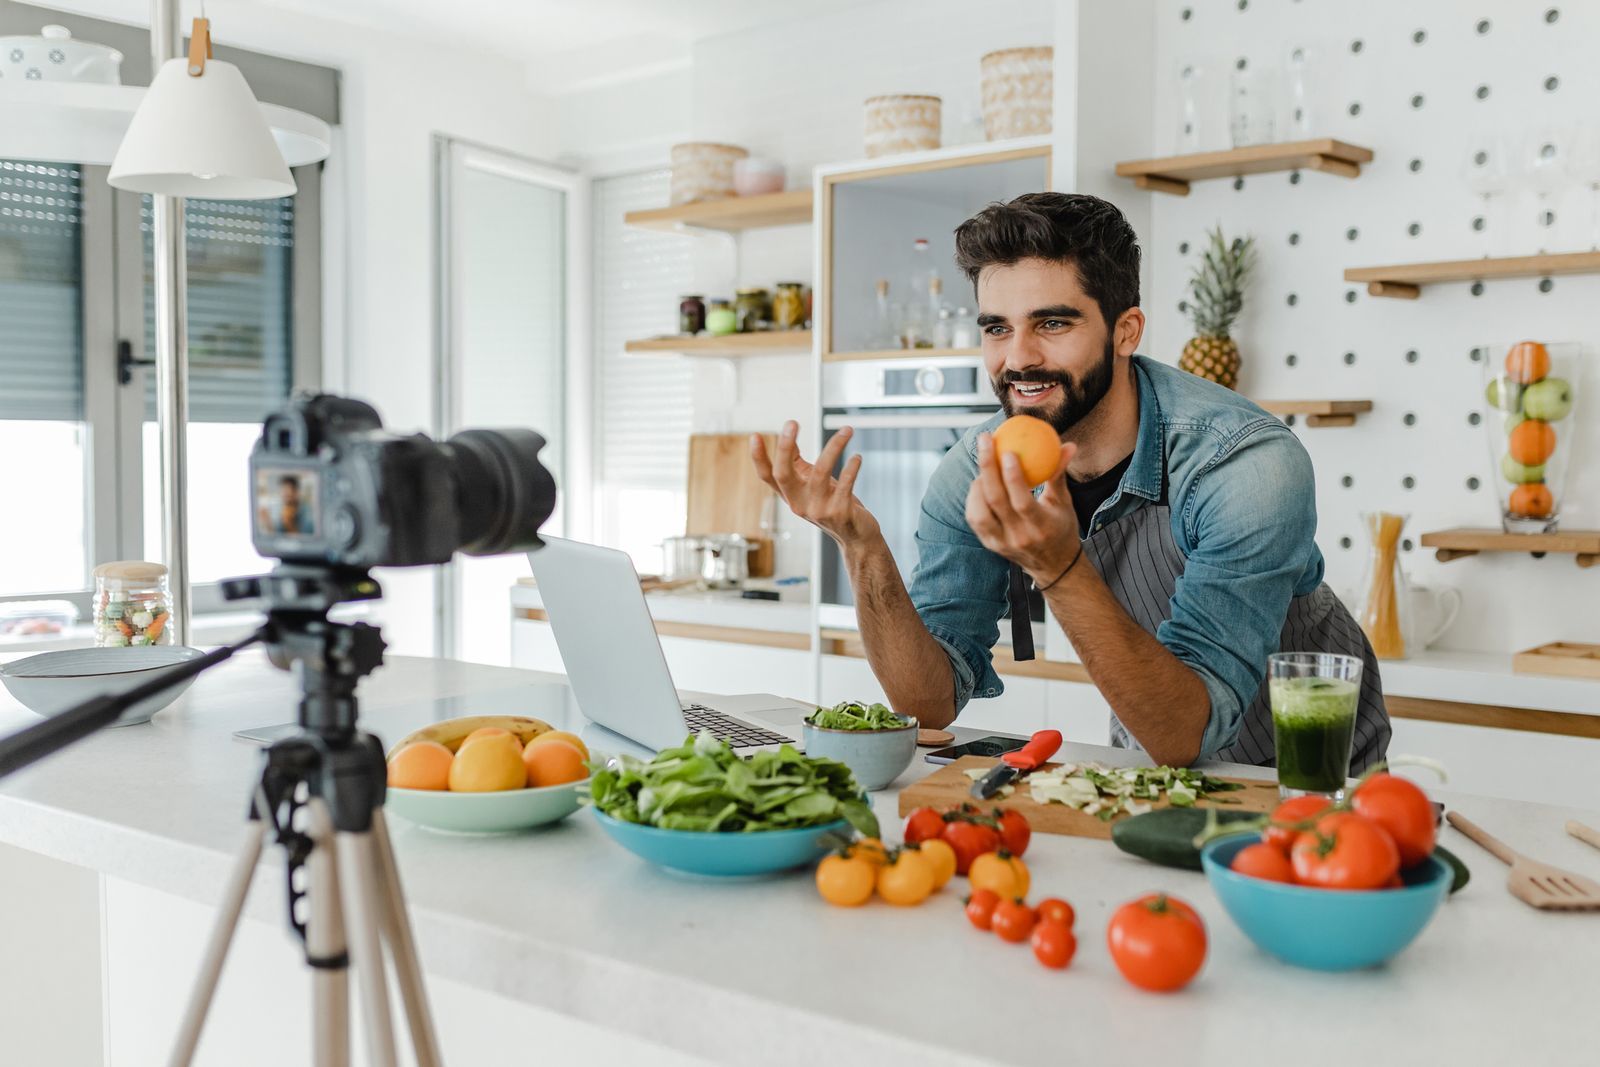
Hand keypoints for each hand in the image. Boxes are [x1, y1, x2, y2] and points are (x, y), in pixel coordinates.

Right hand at [751, 421, 880, 545]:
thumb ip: (799, 464)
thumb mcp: (812, 486)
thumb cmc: (834, 504)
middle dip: (785, 447)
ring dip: (835, 446)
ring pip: (820, 472)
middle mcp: (800, 504)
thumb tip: (788, 436)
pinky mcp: (840, 512)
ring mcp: (819, 510)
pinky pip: (845, 484)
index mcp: (791, 495)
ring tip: (847, 430)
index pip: (768, 477)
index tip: (754, 436)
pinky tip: (857, 457)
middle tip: (791, 422)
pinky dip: (852, 467)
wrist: (857, 537)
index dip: (758, 458)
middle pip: (784, 474)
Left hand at [965, 433, 1080, 582]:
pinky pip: (975, 519)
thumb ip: (1059, 474)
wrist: (1053, 566)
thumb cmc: (1060, 527)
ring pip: (980, 512)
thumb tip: (1068, 445)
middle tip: (985, 441)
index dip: (1013, 476)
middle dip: (987, 467)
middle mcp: (1019, 537)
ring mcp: (1001, 543)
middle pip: (996, 500)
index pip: (1022, 501)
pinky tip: (979, 482)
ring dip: (978, 484)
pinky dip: (974, 498)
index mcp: (1041, 526)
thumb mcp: (1063, 502)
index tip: (1008, 451)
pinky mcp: (990, 544)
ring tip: (984, 464)